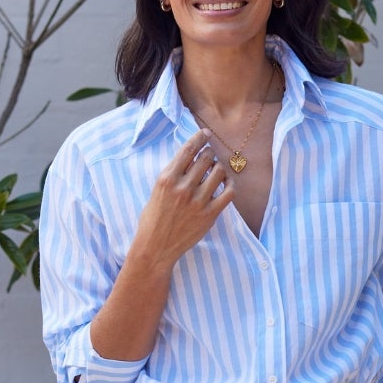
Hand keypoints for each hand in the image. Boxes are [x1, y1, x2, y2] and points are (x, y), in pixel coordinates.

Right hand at [132, 131, 232, 268]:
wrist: (155, 248)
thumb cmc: (153, 219)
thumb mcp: (157, 191)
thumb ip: (173, 174)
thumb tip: (189, 157)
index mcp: (167, 179)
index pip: (188, 150)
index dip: (199, 138)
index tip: (206, 134)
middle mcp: (183, 188)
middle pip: (205, 158)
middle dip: (209, 154)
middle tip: (210, 156)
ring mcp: (198, 202)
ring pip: (219, 172)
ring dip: (219, 168)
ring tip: (216, 171)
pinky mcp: (209, 215)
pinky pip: (228, 192)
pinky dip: (229, 184)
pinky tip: (226, 184)